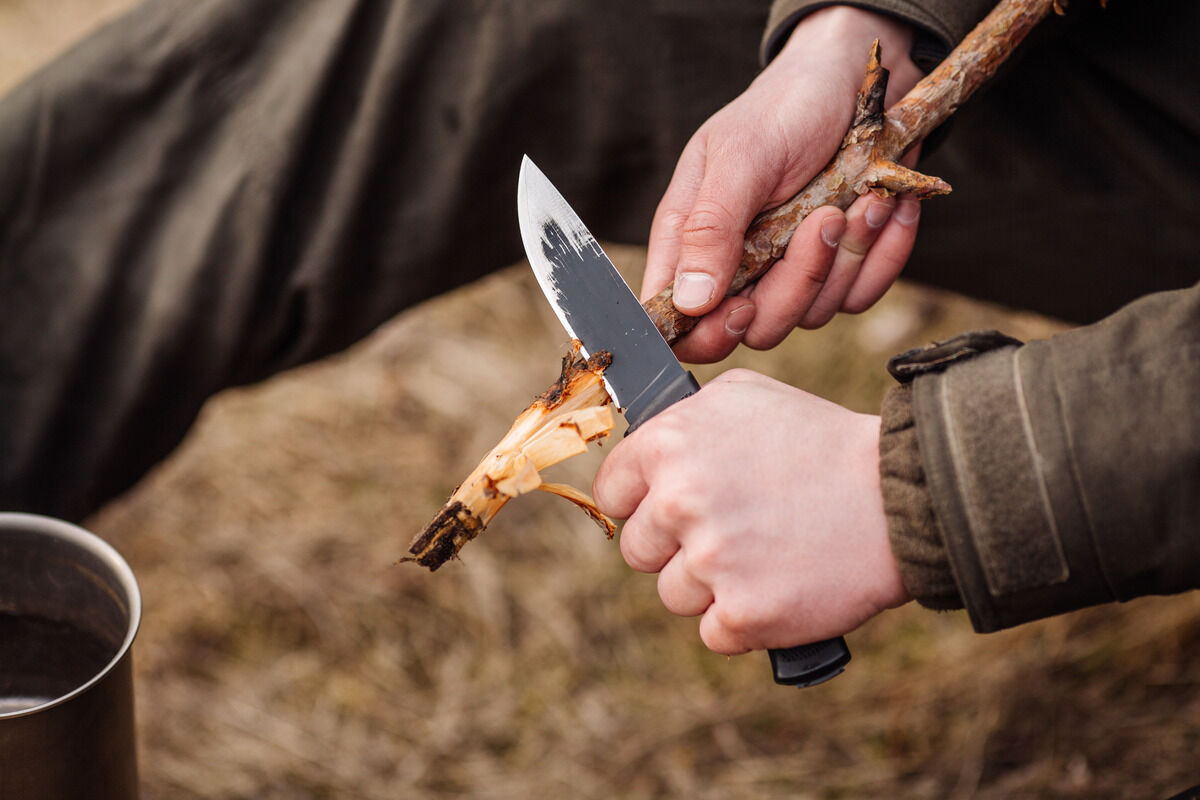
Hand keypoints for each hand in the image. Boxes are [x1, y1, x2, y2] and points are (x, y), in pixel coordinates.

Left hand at [592, 369, 910, 653]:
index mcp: (670, 445)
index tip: (671, 508)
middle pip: (637, 549)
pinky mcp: (742, 614)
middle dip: (675, 545)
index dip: (641, 501)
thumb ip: (682, 420)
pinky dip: (744, 620)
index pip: (611, 492)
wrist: (898, 495)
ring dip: (712, 585)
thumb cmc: (820, 442)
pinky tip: (778, 585)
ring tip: (765, 553)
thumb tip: (642, 445)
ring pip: (673, 594)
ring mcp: (710, 562)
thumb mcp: (744, 398)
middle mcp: (680, 501)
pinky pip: (714, 631)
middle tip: (733, 530)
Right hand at [645, 7, 924, 362]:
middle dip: (798, 282)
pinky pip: (861, 295)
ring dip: (847, 256)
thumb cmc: (787, 107)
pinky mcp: (840, 269)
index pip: (679, 321)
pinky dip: (882, 254)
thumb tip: (688, 301)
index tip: (742, 305)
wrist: (859, 81)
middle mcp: (737, 265)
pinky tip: (885, 207)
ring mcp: (790, 271)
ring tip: (862, 198)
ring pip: (813, 315)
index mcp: (692, 240)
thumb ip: (710, 227)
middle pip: (756, 328)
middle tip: (823, 220)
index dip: (707, 334)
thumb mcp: (742, 156)